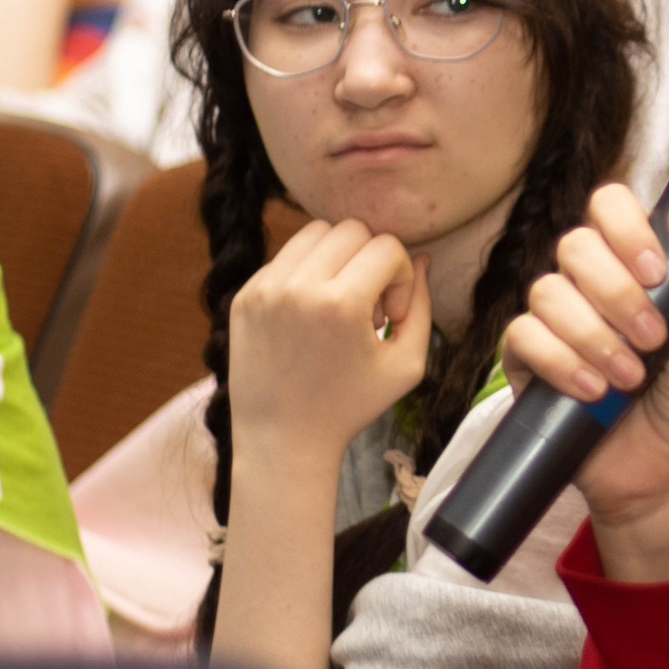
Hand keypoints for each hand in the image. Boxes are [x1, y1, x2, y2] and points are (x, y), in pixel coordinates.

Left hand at [229, 219, 431, 461]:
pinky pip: (287, 256)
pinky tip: (312, 315)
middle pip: (352, 230)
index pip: (387, 247)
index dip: (401, 278)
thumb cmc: (350, 406)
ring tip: (339, 304)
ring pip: (316, 232)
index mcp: (340, 304)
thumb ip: (422, 306)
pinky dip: (308, 273)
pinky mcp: (245, 294)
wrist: (282, 438)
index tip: (391, 317)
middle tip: (366, 308)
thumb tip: (423, 258)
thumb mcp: (406, 365)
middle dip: (371, 262)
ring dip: (339, 258)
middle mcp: (298, 287)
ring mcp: (265, 288)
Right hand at [501, 185, 668, 571]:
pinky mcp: (532, 367)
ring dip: (593, 335)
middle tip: (654, 339)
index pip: (610, 207)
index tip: (657, 271)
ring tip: (631, 378)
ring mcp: (560, 326)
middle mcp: (595, 289)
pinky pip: (522, 337)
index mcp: (641, 268)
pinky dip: (561, 362)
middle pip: (574, 245)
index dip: (625, 227)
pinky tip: (595, 391)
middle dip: (615, 292)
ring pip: (546, 292)